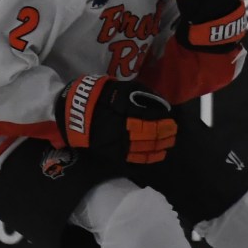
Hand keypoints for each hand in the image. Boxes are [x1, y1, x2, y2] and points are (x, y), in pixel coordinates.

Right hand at [55, 75, 177, 164]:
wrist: (75, 110)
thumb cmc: (102, 96)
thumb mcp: (124, 88)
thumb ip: (143, 96)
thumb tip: (162, 105)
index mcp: (126, 113)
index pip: (151, 121)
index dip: (164, 123)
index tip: (172, 121)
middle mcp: (123, 130)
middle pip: (150, 136)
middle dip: (164, 135)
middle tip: (173, 133)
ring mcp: (117, 144)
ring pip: (144, 149)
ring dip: (159, 147)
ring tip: (168, 144)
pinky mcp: (112, 153)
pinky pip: (133, 159)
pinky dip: (147, 158)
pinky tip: (157, 155)